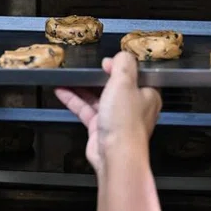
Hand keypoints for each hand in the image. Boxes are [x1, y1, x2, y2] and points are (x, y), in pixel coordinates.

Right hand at [55, 52, 160, 175]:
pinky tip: (62, 91)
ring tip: (68, 77)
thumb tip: (118, 56)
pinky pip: (86, 110)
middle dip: (99, 77)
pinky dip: (74, 100)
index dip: (121, 67)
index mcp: (147, 96)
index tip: (107, 61)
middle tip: (86, 68)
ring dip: (82, 88)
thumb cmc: (125, 122)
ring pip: (98, 98)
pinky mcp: (100, 128)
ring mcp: (116, 119)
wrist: (115, 155)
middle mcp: (133, 108)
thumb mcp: (125, 82)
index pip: (135, 76)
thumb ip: (123, 64)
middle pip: (115, 87)